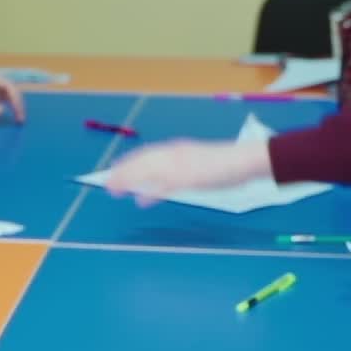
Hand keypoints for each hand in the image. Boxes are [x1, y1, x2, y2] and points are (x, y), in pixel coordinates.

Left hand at [0, 73, 25, 121]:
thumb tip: (2, 111)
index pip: (9, 87)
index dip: (16, 100)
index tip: (18, 113)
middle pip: (13, 90)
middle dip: (19, 104)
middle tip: (21, 120)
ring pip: (13, 95)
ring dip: (18, 106)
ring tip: (19, 120)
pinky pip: (8, 99)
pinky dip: (13, 107)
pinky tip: (15, 116)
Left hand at [104, 139, 270, 205]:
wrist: (244, 160)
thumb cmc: (226, 162)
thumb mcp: (198, 160)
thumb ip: (181, 165)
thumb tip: (167, 176)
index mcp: (177, 148)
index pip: (146, 153)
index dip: (129, 161)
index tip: (115, 168)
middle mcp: (175, 154)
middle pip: (141, 161)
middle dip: (122, 171)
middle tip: (107, 183)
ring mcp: (181, 165)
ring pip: (147, 171)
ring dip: (128, 180)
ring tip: (114, 190)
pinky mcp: (189, 178)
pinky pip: (164, 186)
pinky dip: (150, 193)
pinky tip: (140, 201)